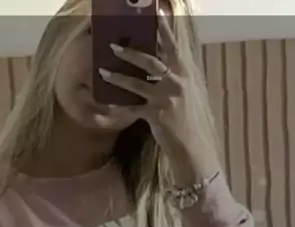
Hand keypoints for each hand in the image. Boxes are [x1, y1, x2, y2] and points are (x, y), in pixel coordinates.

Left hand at [98, 8, 219, 183]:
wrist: (191, 146)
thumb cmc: (186, 119)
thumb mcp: (184, 93)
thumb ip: (173, 76)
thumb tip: (156, 62)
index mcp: (184, 74)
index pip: (173, 45)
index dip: (163, 28)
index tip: (155, 11)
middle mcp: (177, 83)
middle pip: (151, 61)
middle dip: (131, 52)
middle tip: (113, 46)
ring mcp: (167, 99)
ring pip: (138, 84)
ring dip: (118, 77)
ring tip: (102, 71)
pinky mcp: (157, 116)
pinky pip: (132, 109)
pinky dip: (118, 107)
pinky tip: (105, 104)